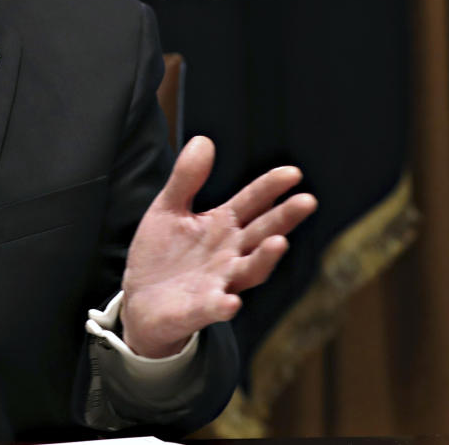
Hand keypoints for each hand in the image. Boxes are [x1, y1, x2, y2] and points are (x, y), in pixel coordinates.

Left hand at [120, 136, 316, 357]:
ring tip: (279, 242)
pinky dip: (223, 306)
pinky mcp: (199, 309)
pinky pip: (214, 308)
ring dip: (264, 258)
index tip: (292, 173)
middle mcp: (228, 254)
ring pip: (249, 271)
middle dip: (283, 219)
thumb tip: (204, 140)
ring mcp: (217, 283)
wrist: (142, 302)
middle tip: (307, 201)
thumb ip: (186, 178)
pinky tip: (231, 302)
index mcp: (221, 227)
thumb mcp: (168, 209)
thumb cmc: (163, 255)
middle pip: (261, 234)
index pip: (251, 203)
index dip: (270, 188)